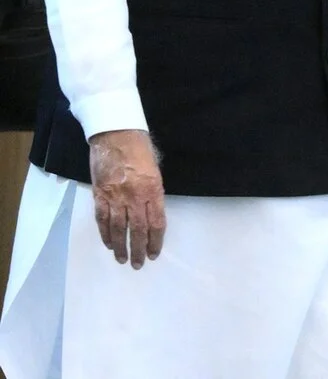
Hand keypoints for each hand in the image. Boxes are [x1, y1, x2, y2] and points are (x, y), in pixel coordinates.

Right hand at [88, 129, 165, 268]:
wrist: (115, 135)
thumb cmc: (140, 149)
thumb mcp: (156, 169)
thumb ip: (155, 191)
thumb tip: (153, 211)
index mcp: (153, 189)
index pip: (156, 222)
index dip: (155, 241)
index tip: (154, 254)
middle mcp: (135, 196)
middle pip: (137, 230)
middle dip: (138, 250)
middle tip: (138, 264)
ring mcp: (115, 197)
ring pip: (118, 228)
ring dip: (120, 246)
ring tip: (122, 259)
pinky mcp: (99, 195)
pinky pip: (102, 220)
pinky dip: (105, 234)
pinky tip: (109, 244)